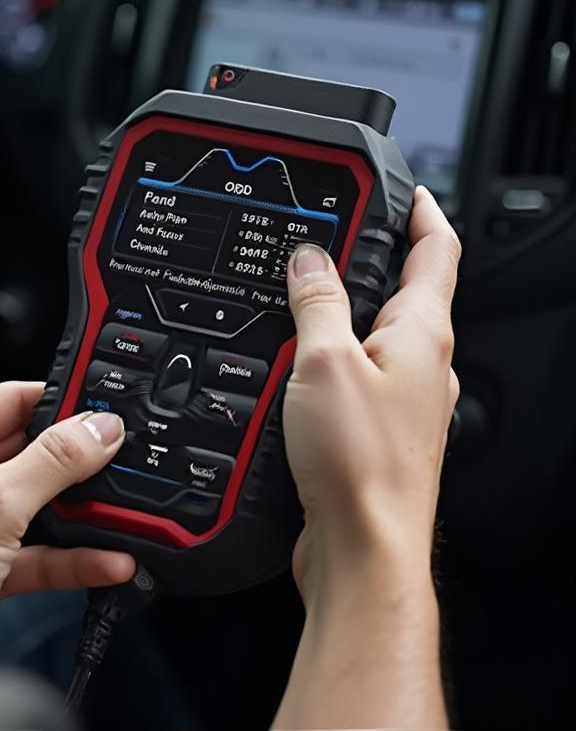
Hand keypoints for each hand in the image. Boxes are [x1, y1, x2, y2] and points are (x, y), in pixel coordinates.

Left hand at [0, 382, 131, 664]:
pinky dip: (51, 553)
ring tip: (118, 523)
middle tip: (119, 477)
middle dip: (72, 471)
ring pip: (19, 503)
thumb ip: (56, 461)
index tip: (109, 419)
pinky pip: (12, 544)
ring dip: (68, 517)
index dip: (65, 408)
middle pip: (20, 452)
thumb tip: (99, 427)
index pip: (11, 398)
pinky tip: (99, 561)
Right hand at [283, 186, 460, 600]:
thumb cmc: (361, 466)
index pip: (436, 251)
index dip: (422, 211)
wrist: (362, 550)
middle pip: (408, 291)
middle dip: (377, 257)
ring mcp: (404, 401)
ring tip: (309, 291)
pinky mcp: (377, 430)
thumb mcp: (325, 361)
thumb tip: (310, 258)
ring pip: (380, 335)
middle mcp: (424, 366)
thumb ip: (316, 301)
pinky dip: (335, 353)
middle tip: (340, 233)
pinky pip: (359, 374)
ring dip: (351, 307)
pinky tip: (302, 363)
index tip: (405, 188)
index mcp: (423, 335)